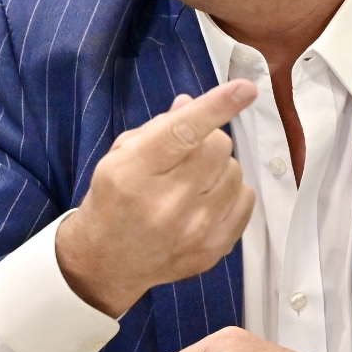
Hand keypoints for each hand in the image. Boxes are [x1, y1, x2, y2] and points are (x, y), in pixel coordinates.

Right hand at [56, 80, 258, 316]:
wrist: (106, 262)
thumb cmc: (113, 199)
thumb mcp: (120, 155)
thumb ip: (159, 127)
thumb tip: (192, 103)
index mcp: (134, 172)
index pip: (182, 132)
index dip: (217, 106)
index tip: (245, 89)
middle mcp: (166, 203)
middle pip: (218, 147)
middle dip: (209, 141)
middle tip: (190, 154)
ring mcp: (193, 230)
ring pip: (235, 172)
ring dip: (220, 168)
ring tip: (196, 181)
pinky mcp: (213, 249)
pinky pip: (246, 201)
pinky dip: (232, 192)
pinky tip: (209, 199)